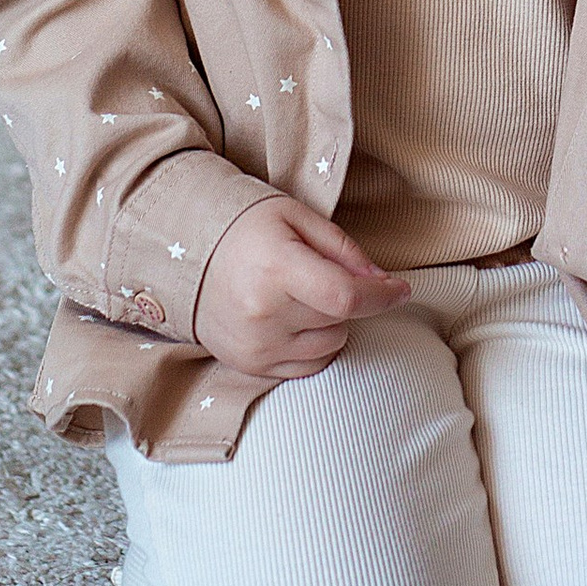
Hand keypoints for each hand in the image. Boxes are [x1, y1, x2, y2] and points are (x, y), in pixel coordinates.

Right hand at [192, 195, 412, 380]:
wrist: (185, 254)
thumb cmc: (247, 227)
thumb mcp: (297, 218)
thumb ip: (343, 248)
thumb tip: (382, 280)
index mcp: (277, 268)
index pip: (345, 296)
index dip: (382, 295)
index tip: (401, 289)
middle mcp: (264, 314)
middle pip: (340, 320)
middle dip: (347, 298)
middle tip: (321, 273)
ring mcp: (255, 345)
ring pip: (329, 346)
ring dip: (330, 324)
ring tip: (301, 295)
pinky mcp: (249, 365)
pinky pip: (307, 367)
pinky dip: (314, 346)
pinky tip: (293, 320)